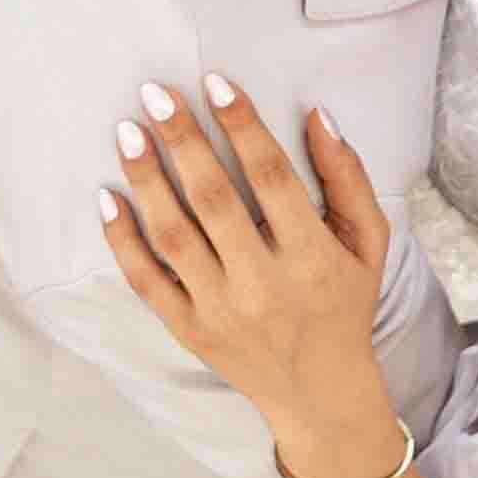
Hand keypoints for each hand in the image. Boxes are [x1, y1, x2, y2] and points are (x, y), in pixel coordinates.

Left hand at [98, 76, 405, 477]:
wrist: (320, 394)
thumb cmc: (344, 304)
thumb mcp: (368, 244)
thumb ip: (348, 178)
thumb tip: (318, 116)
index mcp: (312, 257)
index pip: (272, 178)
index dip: (244, 125)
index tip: (215, 82)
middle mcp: (264, 284)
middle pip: (213, 199)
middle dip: (182, 140)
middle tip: (155, 93)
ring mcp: (221, 310)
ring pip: (173, 234)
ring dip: (146, 179)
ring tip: (127, 132)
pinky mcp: (190, 330)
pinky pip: (147, 280)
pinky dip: (123, 240)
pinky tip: (108, 198)